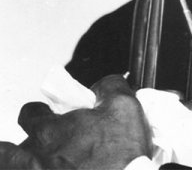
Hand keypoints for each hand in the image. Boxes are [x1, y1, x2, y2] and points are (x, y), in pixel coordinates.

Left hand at [0, 75, 151, 169]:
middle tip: (29, 146)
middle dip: (12, 148)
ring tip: (39, 162)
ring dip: (19, 163)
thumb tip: (103, 85)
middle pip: (6, 153)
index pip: (29, 114)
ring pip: (14, 167)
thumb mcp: (124, 106)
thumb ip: (110, 86)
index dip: (37, 111)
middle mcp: (37, 160)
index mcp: (51, 132)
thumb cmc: (121, 154)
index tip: (46, 112)